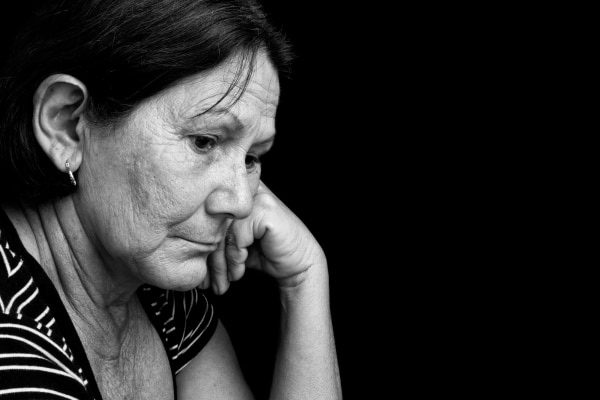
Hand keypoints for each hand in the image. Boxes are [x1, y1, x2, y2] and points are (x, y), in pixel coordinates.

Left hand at [204, 181, 325, 293]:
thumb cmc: (264, 253)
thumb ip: (212, 237)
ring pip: (222, 231)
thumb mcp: (232, 244)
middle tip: (210, 283)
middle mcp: (245, 190)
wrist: (297, 265)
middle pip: (212, 224)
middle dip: (209, 259)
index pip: (204, 216)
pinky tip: (240, 269)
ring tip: (227, 281)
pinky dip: (236, 256)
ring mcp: (257, 196)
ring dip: (222, 262)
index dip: (200, 246)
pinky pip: (237, 234)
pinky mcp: (265, 209)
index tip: (201, 274)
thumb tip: (179, 246)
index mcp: (234, 193)